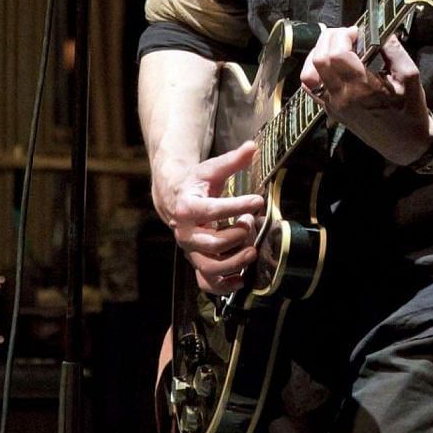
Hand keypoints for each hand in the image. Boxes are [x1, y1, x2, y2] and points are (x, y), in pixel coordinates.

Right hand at [161, 142, 267, 294]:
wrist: (175, 199)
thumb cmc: (197, 184)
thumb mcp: (212, 169)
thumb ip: (232, 160)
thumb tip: (252, 146)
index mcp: (187, 207)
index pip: (211, 210)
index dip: (236, 207)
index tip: (257, 201)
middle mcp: (186, 233)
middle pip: (211, 244)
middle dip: (237, 236)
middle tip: (251, 224)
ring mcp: (191, 250)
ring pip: (209, 267)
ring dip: (234, 263)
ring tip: (252, 250)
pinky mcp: (196, 262)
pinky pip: (206, 282)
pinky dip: (224, 285)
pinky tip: (242, 278)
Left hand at [298, 26, 429, 165]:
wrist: (405, 143)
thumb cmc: (410, 109)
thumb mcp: (410, 75)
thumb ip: (393, 48)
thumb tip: (378, 29)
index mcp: (362, 88)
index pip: (337, 53)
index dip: (344, 35)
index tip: (359, 32)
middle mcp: (341, 97)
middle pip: (319, 58)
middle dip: (331, 39)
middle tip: (349, 36)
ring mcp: (332, 105)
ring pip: (308, 73)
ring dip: (319, 53)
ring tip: (338, 48)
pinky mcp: (330, 110)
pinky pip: (310, 87)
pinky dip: (315, 70)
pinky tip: (331, 64)